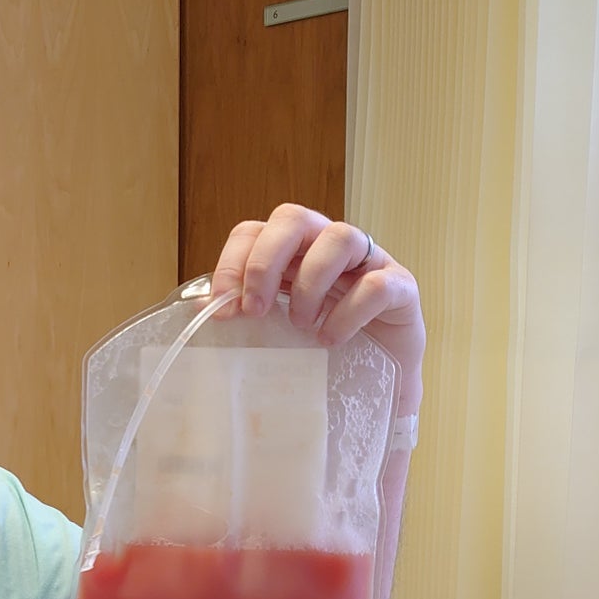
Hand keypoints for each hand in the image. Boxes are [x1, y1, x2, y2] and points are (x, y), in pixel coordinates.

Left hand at [209, 204, 425, 377]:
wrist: (380, 380)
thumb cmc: (322, 349)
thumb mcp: (277, 330)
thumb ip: (246, 311)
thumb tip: (196, 307)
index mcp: (293, 252)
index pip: (253, 231)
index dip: (232, 262)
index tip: (220, 307)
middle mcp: (328, 246)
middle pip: (293, 218)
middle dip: (265, 262)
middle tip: (255, 309)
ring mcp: (369, 261)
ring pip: (340, 237)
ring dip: (309, 282)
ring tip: (300, 324)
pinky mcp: (402, 287)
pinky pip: (377, 283)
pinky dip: (348, 312)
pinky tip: (331, 338)